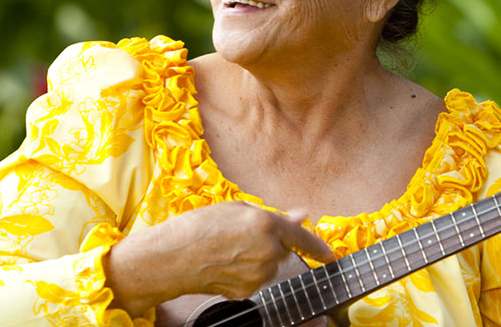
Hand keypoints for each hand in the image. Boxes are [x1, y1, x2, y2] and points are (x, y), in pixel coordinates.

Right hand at [105, 201, 333, 316]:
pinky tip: (225, 265)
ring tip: (228, 250)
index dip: (318, 247)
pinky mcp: (247, 291)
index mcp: (266, 224)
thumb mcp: (236, 209)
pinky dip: (246, 273)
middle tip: (240, 236)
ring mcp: (258, 274)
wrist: (170, 259)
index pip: (301, 237)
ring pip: (270, 266)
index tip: (330, 255)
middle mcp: (267, 251)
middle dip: (270, 243)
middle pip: (283, 250)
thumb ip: (274, 216)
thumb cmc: (199, 227)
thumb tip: (302, 216)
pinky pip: (256, 280)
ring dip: (258, 258)